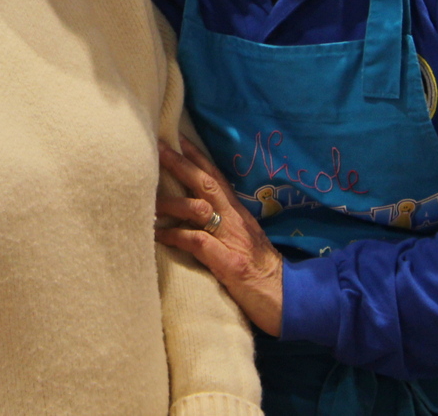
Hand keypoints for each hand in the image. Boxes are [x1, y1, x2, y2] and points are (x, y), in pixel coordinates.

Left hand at [155, 138, 284, 336]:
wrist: (289, 300)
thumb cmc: (262, 274)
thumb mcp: (244, 242)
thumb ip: (224, 226)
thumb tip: (198, 216)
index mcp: (239, 215)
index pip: (217, 178)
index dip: (198, 157)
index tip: (178, 137)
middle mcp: (236, 221)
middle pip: (206, 184)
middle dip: (181, 163)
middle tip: (159, 147)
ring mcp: (234, 240)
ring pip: (199, 207)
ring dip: (171, 202)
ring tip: (148, 202)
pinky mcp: (230, 263)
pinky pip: (198, 242)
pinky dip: (176, 236)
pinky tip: (159, 235)